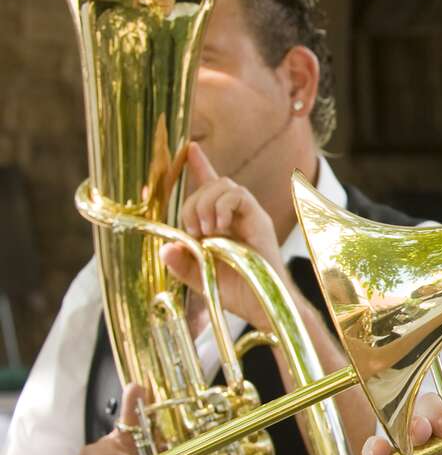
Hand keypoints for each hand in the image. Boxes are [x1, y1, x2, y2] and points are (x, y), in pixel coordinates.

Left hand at [158, 143, 286, 329]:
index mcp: (221, 223)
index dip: (198, 166)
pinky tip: (219, 227)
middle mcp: (236, 215)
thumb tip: (165, 246)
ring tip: (206, 230)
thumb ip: (180, 262)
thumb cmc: (237, 292)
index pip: (210, 185)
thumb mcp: (198, 277)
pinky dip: (223, 206)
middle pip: (211, 184)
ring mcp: (249, 216)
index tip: (187, 149)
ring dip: (206, 204)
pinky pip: (240, 195)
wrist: (262, 306)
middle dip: (191, 202)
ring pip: (225, 184)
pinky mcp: (259, 221)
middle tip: (193, 230)